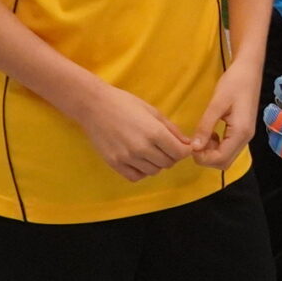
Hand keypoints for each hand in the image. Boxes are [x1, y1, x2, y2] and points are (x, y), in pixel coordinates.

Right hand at [75, 83, 193, 181]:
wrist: (94, 105)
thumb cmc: (124, 103)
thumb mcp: (152, 111)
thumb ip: (171, 129)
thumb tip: (187, 143)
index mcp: (154, 132)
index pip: (180, 153)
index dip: (185, 151)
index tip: (183, 147)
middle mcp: (142, 148)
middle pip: (168, 163)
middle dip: (172, 156)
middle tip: (166, 147)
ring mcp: (127, 158)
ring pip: (153, 171)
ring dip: (157, 164)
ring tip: (151, 151)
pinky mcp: (115, 163)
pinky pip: (136, 176)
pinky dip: (141, 172)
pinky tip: (139, 161)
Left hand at [191, 61, 259, 169]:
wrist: (249, 68)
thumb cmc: (234, 82)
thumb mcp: (216, 103)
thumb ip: (205, 127)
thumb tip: (194, 148)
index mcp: (240, 132)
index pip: (221, 159)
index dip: (203, 158)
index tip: (191, 145)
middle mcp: (245, 138)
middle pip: (224, 162)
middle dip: (207, 157)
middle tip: (195, 141)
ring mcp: (246, 135)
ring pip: (226, 156)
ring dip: (211, 151)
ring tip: (202, 135)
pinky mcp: (243, 131)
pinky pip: (229, 147)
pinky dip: (217, 146)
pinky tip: (210, 132)